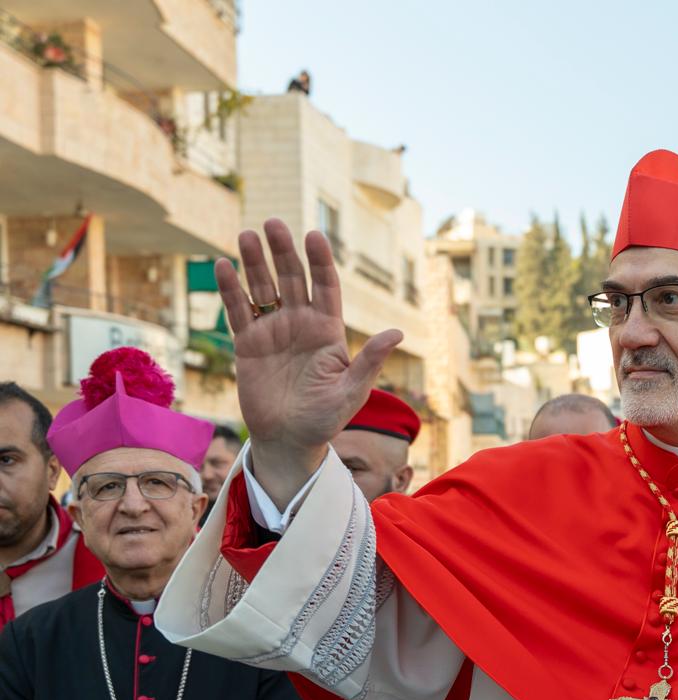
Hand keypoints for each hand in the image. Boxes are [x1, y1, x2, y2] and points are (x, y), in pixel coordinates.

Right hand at [213, 220, 402, 504]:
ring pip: (263, 289)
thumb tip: (397, 332)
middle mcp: (301, 324)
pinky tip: (223, 266)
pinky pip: (238, 312)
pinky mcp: (248, 345)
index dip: (320, 261)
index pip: (325, 287)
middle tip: (273, 224)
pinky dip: (230, 290)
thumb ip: (370, 361)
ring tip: (247, 235)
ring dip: (255, 263)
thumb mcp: (352, 392)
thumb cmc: (326, 419)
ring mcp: (273, 332)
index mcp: (328, 331)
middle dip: (283, 252)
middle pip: (292, 279)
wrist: (289, 441)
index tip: (313, 235)